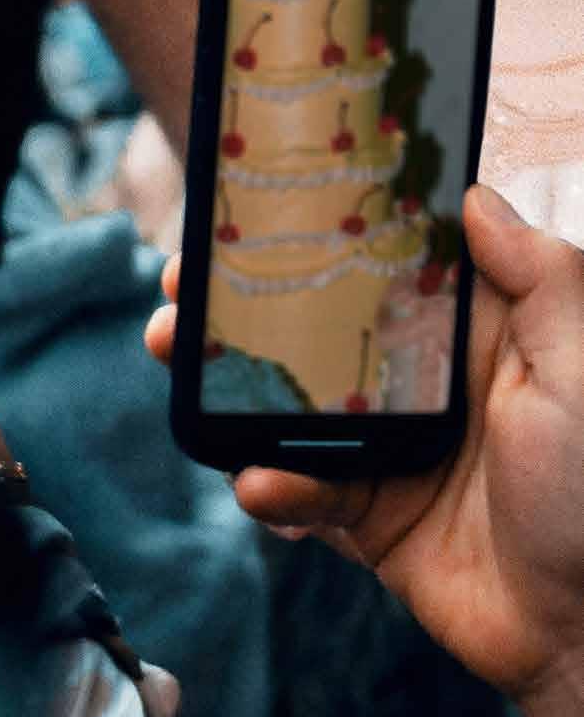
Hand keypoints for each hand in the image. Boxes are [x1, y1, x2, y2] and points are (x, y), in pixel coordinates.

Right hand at [146, 190, 583, 716]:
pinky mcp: (373, 518)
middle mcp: (422, 381)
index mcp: (471, 331)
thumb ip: (539, 277)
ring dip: (228, 385)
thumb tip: (476, 198)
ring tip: (174, 358)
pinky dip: (276, 487)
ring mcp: (390, 449)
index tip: (248, 212)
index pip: (380, 264)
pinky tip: (259, 481)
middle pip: (316, 328)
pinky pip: (307, 492)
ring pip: (293, 404)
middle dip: (240, 305)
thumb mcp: (583, 363)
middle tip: (179, 288)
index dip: (315, 234)